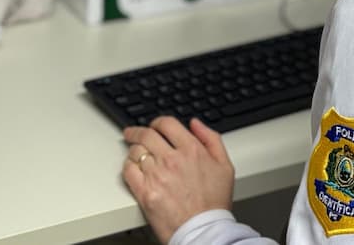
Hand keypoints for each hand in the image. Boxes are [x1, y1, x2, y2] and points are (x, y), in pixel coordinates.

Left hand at [123, 117, 234, 243]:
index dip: (157, 122)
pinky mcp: (144, 192)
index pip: (166, 124)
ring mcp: (157, 176)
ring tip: (135, 154)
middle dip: (137, 131)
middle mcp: (172, 160)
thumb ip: (211, 139)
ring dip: (134, 150)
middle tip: (132, 133)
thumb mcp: (225, 165)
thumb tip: (196, 124)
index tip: (154, 126)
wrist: (203, 230)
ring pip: (136, 152)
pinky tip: (132, 168)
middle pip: (146, 134)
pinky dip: (128, 166)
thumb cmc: (214, 203)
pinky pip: (128, 171)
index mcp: (191, 150)